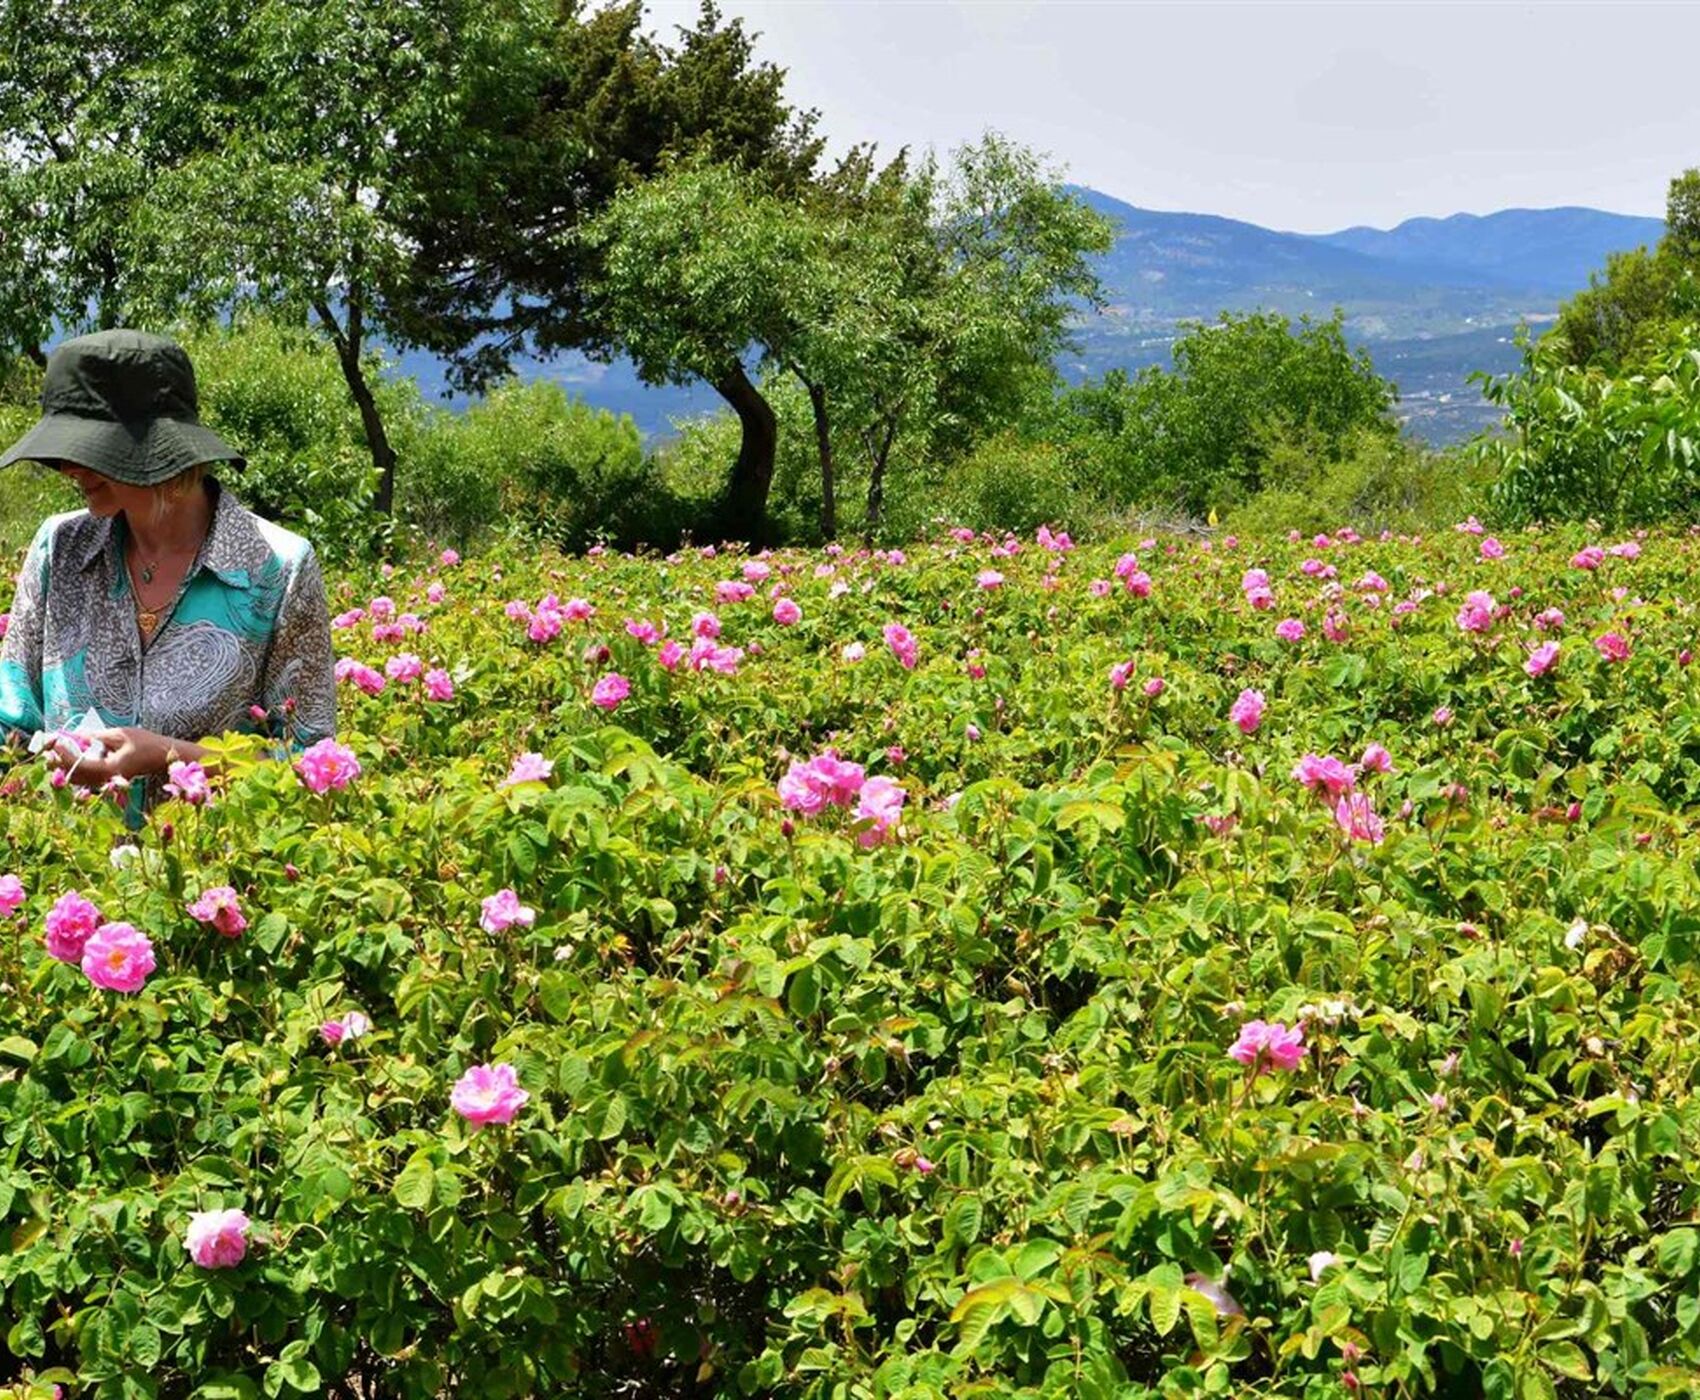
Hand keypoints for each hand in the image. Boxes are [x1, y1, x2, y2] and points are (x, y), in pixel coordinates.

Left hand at [45, 727, 196, 788]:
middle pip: (72, 775)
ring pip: (77, 778)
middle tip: (52, 744)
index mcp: (107, 769)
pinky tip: (76, 754)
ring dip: (66, 764)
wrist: (164, 756)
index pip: (75, 764)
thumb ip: (96, 736)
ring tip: (60, 748)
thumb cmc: (147, 744)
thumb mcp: (120, 734)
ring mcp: (107, 781)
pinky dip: (76, 766)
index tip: (56, 739)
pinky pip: (86, 777)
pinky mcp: (109, 779)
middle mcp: (105, 779)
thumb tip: (77, 735)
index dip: (62, 752)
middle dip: (59, 760)